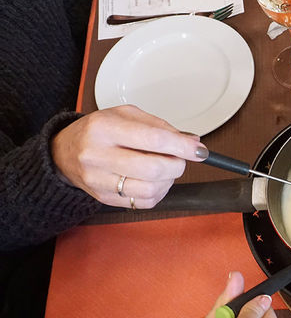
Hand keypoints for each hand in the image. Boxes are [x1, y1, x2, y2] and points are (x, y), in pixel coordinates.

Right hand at [51, 105, 207, 208]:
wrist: (65, 152)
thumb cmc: (99, 131)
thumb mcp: (125, 115)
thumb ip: (161, 126)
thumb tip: (191, 142)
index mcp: (103, 128)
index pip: (153, 139)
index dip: (182, 147)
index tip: (198, 150)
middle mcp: (97, 154)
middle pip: (153, 168)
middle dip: (177, 165)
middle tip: (178, 158)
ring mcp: (98, 180)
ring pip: (150, 189)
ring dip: (168, 180)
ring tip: (164, 169)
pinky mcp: (104, 198)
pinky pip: (144, 202)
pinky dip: (158, 193)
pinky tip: (154, 181)